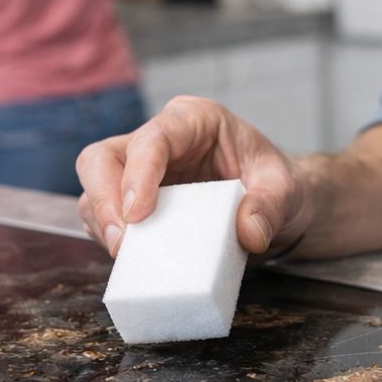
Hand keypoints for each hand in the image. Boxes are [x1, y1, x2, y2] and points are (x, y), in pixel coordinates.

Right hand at [75, 96, 311, 259]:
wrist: (277, 208)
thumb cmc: (276, 184)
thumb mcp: (287, 188)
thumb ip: (272, 205)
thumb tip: (249, 232)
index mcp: (193, 121)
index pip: (151, 139)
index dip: (138, 174)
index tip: (138, 214)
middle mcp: (158, 142)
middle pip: (102, 159)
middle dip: (103, 200)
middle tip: (121, 245)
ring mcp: (139, 173)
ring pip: (94, 190)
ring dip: (103, 225)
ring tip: (126, 258)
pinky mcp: (134, 206)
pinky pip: (105, 220)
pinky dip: (111, 240)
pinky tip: (132, 260)